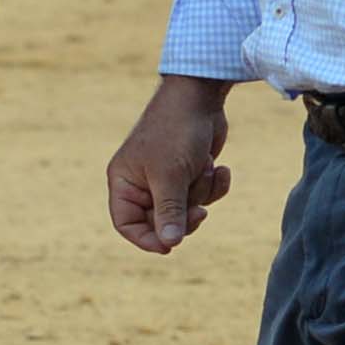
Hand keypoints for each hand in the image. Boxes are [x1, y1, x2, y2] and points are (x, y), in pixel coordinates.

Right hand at [106, 72, 233, 251]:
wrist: (202, 96)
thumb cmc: (176, 131)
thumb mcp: (170, 175)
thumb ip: (169, 212)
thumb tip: (169, 244)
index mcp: (124, 181)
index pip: (126, 224)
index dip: (145, 239)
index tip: (169, 248)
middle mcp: (142, 181)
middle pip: (161, 222)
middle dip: (184, 215)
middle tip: (200, 212)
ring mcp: (167, 177)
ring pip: (187, 208)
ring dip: (201, 192)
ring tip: (203, 168)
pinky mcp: (190, 171)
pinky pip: (203, 194)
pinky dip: (214, 184)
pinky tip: (220, 167)